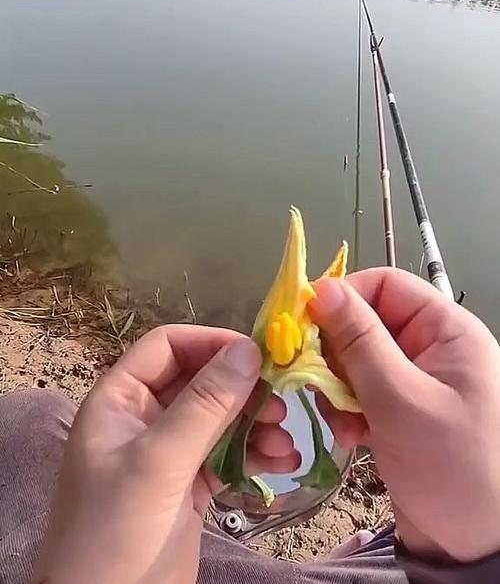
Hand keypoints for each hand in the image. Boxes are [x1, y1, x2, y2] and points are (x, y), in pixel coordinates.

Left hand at [33, 326, 298, 583]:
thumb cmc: (117, 530)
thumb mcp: (159, 462)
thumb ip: (205, 404)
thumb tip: (249, 349)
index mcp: (120, 399)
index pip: (167, 347)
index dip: (211, 343)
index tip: (258, 354)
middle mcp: (144, 418)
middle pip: (200, 381)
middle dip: (242, 390)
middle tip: (282, 404)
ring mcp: (168, 453)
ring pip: (219, 419)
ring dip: (255, 424)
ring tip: (284, 442)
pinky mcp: (189, 485)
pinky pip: (227, 455)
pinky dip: (254, 455)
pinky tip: (282, 464)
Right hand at [310, 268, 499, 562]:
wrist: (474, 544)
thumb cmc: (457, 469)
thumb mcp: (402, 400)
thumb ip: (359, 343)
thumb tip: (322, 290)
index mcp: (446, 330)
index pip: (385, 285)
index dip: (343, 296)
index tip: (305, 321)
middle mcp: (430, 348)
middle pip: (364, 322)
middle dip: (335, 352)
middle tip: (319, 382)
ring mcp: (414, 380)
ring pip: (355, 358)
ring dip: (337, 386)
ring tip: (341, 418)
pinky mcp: (399, 409)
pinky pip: (360, 390)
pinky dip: (346, 408)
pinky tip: (350, 434)